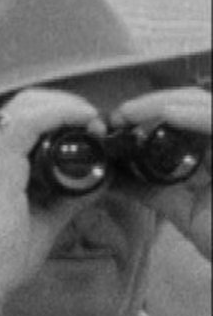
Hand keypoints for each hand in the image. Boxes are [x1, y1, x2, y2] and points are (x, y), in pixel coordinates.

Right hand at [0, 88, 99, 315]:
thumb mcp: (42, 222)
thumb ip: (65, 199)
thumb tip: (97, 182)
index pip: (20, 117)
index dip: (57, 112)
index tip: (88, 128)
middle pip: (23, 101)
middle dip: (65, 102)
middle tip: (93, 122)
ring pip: (25, 104)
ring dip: (66, 105)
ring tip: (91, 122)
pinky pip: (28, 122)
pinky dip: (60, 114)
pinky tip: (83, 123)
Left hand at [114, 86, 212, 259]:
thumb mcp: (184, 210)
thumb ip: (152, 191)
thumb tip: (112, 178)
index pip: (186, 117)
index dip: (150, 114)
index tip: (114, 122)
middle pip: (194, 105)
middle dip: (151, 105)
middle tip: (117, 115)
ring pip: (205, 105)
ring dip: (165, 105)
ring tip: (130, 112)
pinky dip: (195, 116)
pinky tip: (168, 115)